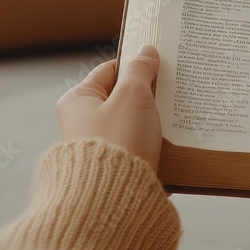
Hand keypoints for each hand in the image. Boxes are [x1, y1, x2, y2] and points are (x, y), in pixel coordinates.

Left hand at [56, 45, 162, 170]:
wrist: (113, 197)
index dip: (135, 66)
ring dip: (151, 120)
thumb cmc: (118, 142)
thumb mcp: (132, 96)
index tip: (159, 65)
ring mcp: (97, 146)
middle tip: (170, 92)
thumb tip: (147, 52)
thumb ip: (140, 70)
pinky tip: (167, 142)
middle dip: (147, 95)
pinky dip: (151, 142)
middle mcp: (82, 123)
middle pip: (121, 97)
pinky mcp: (112, 166)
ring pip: (131, 123)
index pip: (109, 71)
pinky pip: (136, 145)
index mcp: (78, 101)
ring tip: (172, 118)